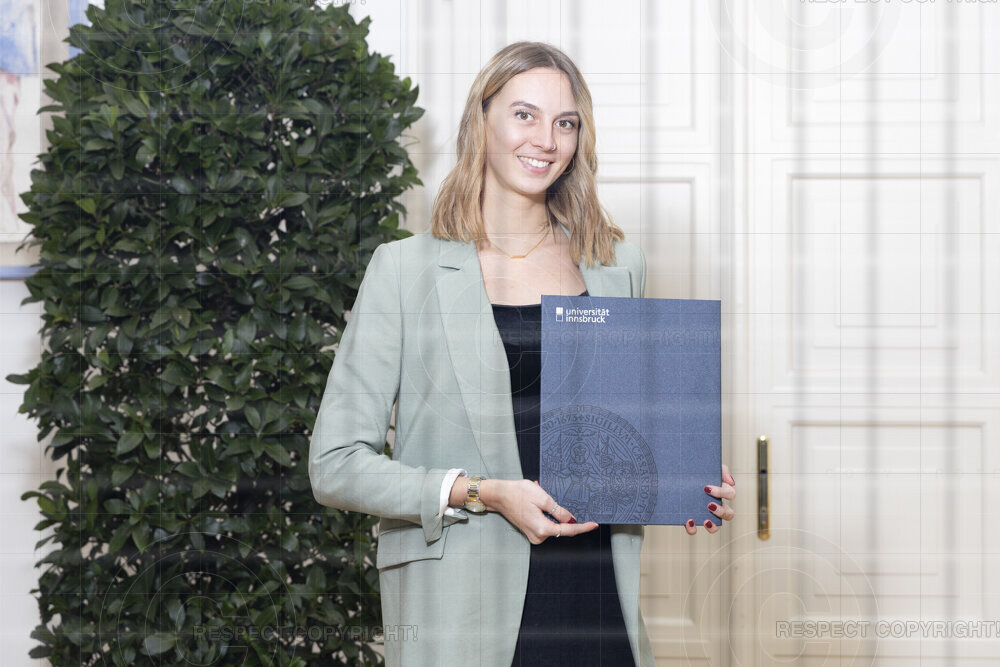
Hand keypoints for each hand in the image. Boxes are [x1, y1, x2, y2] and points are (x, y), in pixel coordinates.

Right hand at [482, 479, 597, 544]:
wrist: (498, 495)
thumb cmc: (517, 493)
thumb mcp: (542, 498)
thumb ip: (559, 511)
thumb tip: (571, 520)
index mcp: (542, 529)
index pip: (568, 530)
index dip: (583, 527)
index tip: (594, 524)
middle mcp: (538, 536)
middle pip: (560, 529)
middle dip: (563, 516)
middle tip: (553, 500)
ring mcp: (533, 535)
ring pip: (553, 527)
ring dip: (553, 514)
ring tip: (540, 499)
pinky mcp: (530, 531)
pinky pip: (545, 525)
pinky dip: (547, 516)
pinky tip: (538, 504)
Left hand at [685, 463, 734, 534]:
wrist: (675, 476)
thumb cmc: (697, 471)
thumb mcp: (709, 467)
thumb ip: (721, 470)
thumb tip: (731, 482)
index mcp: (721, 492)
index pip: (730, 494)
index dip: (722, 493)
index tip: (706, 488)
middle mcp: (716, 506)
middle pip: (729, 514)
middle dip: (721, 511)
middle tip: (709, 505)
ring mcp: (705, 514)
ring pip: (716, 527)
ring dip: (713, 526)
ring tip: (705, 520)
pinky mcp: (692, 520)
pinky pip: (695, 529)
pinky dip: (692, 528)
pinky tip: (689, 521)